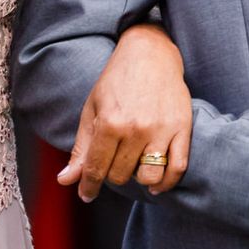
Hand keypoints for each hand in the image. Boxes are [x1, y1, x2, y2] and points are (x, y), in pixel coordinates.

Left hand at [61, 23, 191, 200]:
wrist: (150, 54)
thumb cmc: (117, 80)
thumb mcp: (92, 109)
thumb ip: (82, 148)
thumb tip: (66, 181)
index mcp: (110, 123)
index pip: (96, 168)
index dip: (88, 186)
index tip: (86, 195)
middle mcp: (136, 129)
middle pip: (120, 175)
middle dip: (112, 174)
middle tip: (113, 161)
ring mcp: (161, 130)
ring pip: (149, 177)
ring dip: (138, 179)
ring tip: (133, 167)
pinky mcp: (182, 129)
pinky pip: (177, 168)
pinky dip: (166, 183)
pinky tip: (156, 184)